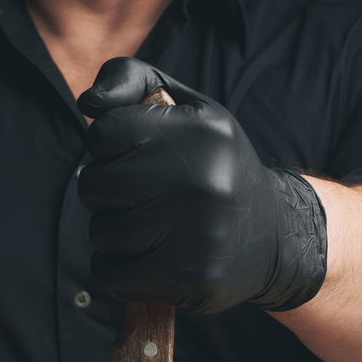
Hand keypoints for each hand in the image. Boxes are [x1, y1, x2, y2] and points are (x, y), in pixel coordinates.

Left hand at [77, 57, 327, 313]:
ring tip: (147, 228)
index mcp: (200, 132)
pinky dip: (117, 272)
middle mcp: (204, 180)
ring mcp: (200, 234)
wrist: (273, 236)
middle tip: (136, 197)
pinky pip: (114, 277)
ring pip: (102, 234)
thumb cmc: (214, 167)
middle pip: (94, 186)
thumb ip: (134, 83)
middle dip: (104, 193)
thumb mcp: (187, 110)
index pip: (103, 133)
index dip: (107, 147)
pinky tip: (144, 260)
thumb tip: (87, 103)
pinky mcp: (194, 278)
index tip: (132, 156)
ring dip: (111, 235)